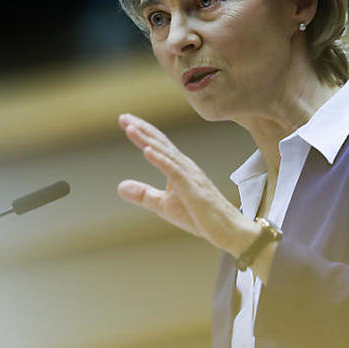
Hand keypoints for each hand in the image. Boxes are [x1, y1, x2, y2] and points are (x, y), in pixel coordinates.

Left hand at [116, 113, 250, 252]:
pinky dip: (161, 160)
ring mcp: (190, 176)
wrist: (228, 231)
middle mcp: (185, 166)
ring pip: (166, 153)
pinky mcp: (193, 190)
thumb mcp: (163, 205)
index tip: (124, 120)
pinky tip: (148, 151)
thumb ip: (143, 194)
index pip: (158, 144)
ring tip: (131, 128)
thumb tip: (119, 186)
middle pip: (160, 143)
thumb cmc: (199, 216)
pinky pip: (175, 172)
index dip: (141, 131)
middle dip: (141, 129)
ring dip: (148, 140)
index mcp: (178, 167)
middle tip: (123, 117)